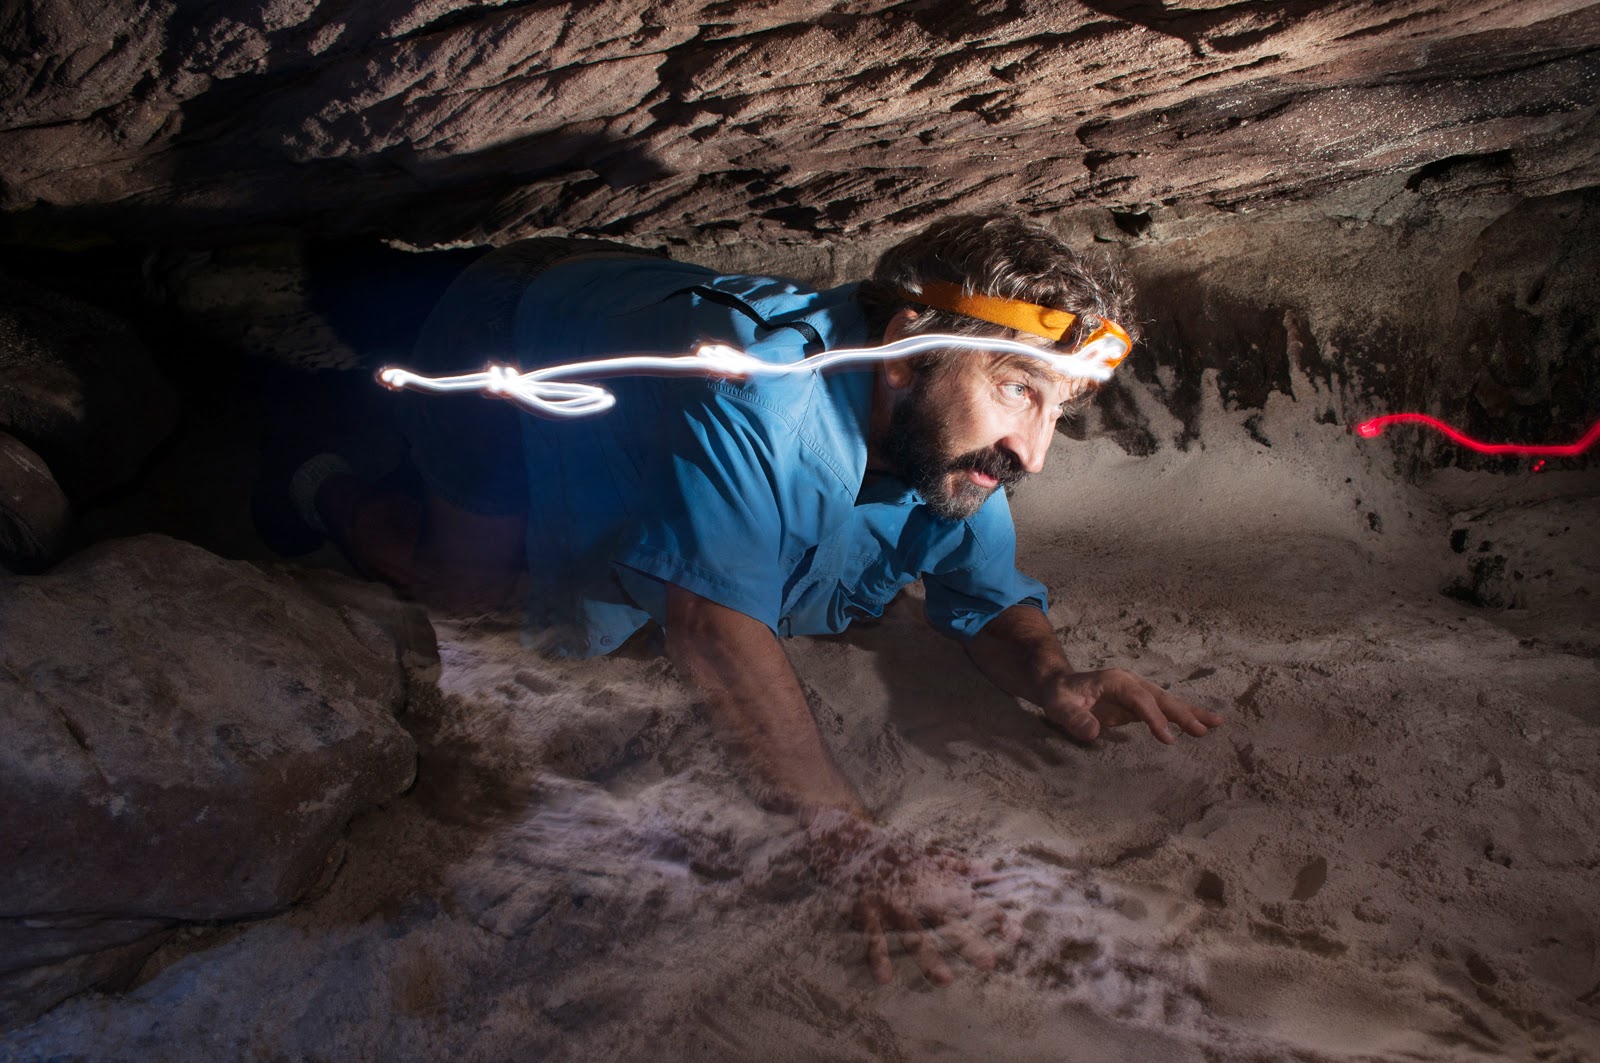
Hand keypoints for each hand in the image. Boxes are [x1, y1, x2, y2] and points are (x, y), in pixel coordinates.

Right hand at [806, 811, 1017, 984]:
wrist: (847, 839)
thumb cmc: (891, 854)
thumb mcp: (926, 857)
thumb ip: (957, 865)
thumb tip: (990, 870)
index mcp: (934, 887)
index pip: (970, 903)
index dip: (993, 918)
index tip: (1018, 935)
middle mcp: (917, 897)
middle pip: (947, 922)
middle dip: (969, 942)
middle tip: (991, 963)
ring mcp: (892, 904)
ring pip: (913, 935)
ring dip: (929, 957)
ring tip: (945, 981)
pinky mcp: (866, 910)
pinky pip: (873, 938)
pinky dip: (878, 957)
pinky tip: (885, 979)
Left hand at [1045, 668, 1222, 743]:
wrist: (1058, 685)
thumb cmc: (1058, 696)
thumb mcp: (1057, 706)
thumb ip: (1073, 718)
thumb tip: (1093, 733)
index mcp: (1115, 681)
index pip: (1140, 700)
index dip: (1154, 718)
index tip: (1168, 738)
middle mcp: (1131, 683)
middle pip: (1161, 698)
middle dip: (1183, 713)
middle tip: (1203, 730)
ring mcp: (1137, 692)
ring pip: (1168, 702)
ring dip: (1191, 713)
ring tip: (1218, 723)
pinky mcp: (1138, 704)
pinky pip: (1163, 710)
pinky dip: (1183, 716)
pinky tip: (1202, 725)